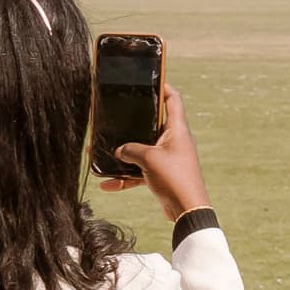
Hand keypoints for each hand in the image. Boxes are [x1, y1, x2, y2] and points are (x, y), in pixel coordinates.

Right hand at [105, 81, 208, 221]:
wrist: (187, 210)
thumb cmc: (174, 178)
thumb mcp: (148, 158)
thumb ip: (130, 150)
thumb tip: (119, 151)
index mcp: (177, 129)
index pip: (172, 99)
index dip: (162, 86)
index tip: (149, 80)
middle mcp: (174, 141)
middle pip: (152, 124)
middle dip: (133, 122)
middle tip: (116, 116)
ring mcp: (168, 158)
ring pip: (143, 150)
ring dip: (125, 152)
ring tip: (103, 151)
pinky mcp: (162, 174)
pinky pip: (141, 171)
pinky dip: (126, 176)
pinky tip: (107, 184)